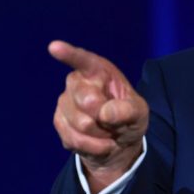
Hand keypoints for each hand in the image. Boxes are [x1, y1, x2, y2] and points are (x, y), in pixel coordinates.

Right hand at [49, 40, 148, 193]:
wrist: (118, 143)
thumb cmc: (129, 118)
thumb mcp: (139, 112)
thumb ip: (128, 110)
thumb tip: (105, 113)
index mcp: (99, 71)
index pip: (83, 60)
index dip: (69, 54)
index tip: (55, 47)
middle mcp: (78, 82)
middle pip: (87, 100)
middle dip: (105, 117)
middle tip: (114, 121)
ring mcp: (65, 102)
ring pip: (81, 124)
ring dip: (101, 135)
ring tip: (108, 132)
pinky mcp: (59, 121)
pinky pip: (74, 139)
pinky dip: (93, 146)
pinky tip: (100, 143)